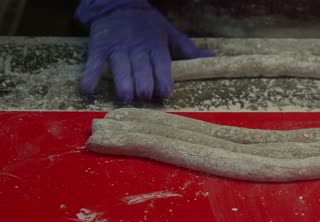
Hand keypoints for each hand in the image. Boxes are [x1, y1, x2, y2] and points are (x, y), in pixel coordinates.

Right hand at [76, 0, 214, 102]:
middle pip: (141, 66)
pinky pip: (93, 63)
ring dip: (122, 81)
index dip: (163, 77)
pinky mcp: (99, 48)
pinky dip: (89, 75)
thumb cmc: (149, 26)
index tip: (165, 92)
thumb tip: (213, 59)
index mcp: (156, 46)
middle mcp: (137, 48)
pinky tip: (86, 89)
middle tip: (144, 96)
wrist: (119, 4)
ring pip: (119, 66)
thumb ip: (189, 51)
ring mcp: (117, 48)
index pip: (161, 63)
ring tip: (125, 96)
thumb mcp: (170, 35)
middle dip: (143, 81)